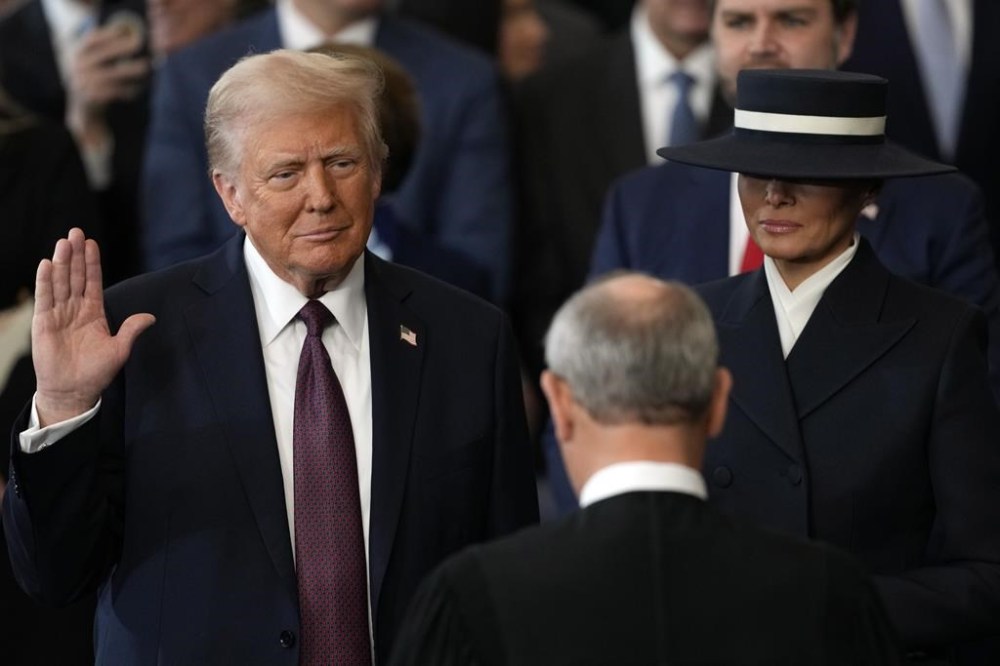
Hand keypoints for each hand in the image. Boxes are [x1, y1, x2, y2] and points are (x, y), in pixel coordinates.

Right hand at [32, 228, 153, 425]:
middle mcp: (75, 309)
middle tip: (75, 232)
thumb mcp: (119, 349)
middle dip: (75, 255)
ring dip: (61, 262)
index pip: (92, 282)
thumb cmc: (96, 372)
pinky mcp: (43, 323)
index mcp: (93, 313)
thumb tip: (150, 316)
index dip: (91, 263)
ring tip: (63, 242)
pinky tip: (46, 264)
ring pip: (60, 283)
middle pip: (74, 276)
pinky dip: (45, 282)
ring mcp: (58, 315)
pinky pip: (45, 299)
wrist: (74, 391)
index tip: (92, 243)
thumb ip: (131, 330)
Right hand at [65, 23, 149, 146]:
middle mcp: (78, 66)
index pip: (91, 40)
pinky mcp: (92, 97)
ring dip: (130, 70)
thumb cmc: (94, 81)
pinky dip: (128, 89)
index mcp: (78, 55)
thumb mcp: (93, 64)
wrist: (83, 109)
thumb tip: (128, 36)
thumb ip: (105, 52)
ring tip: (145, 67)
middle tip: (138, 44)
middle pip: (103, 54)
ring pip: (112, 74)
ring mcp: (83, 82)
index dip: (108, 33)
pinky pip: (114, 91)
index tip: (125, 30)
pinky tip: (139, 87)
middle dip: (121, 47)